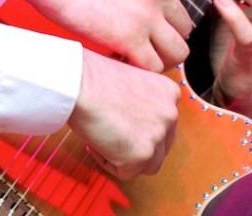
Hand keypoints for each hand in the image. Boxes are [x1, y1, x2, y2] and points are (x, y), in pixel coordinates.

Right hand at [16, 0, 190, 70]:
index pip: (175, 2)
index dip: (161, 20)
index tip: (147, 29)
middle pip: (183, 27)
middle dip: (166, 41)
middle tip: (147, 49)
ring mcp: (148, 12)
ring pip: (177, 50)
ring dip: (160, 59)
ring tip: (138, 62)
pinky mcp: (131, 36)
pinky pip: (153, 66)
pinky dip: (141, 71)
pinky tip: (123, 65)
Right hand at [69, 51, 179, 179]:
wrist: (81, 83)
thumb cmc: (96, 77)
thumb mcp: (131, 81)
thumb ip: (143, 102)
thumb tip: (136, 124)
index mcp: (169, 92)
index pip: (164, 124)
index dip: (140, 128)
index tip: (123, 126)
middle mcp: (170, 113)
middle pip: (161, 146)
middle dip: (137, 145)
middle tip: (114, 138)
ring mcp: (158, 135)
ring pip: (148, 164)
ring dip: (126, 158)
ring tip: (104, 141)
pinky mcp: (142, 154)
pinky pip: (126, 172)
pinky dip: (109, 163)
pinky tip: (97, 144)